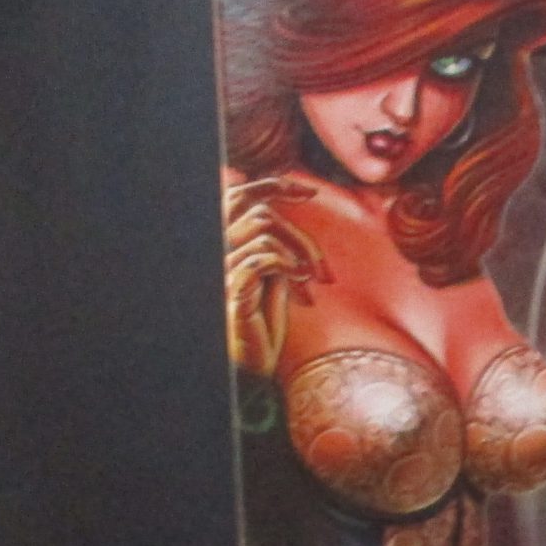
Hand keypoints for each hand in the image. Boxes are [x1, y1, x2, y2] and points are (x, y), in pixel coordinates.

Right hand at [223, 175, 327, 377]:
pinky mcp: (233, 287)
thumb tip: (300, 215)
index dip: (275, 185)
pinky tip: (299, 286)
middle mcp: (222, 250)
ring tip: (309, 283)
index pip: (243, 197)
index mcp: (230, 243)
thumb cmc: (265, 320)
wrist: (255, 359)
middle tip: (323, 272)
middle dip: (301, 238)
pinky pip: (263, 257)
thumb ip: (280, 247)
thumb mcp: (278, 276)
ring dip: (299, 256)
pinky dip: (288, 267)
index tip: (310, 192)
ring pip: (266, 233)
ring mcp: (224, 267)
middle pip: (263, 215)